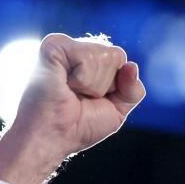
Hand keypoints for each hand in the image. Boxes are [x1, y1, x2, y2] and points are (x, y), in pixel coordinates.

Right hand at [0, 33, 145, 183]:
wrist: (54, 137)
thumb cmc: (79, 128)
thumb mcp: (116, 111)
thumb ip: (132, 90)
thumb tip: (132, 66)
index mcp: (88, 62)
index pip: (120, 59)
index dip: (115, 86)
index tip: (92, 100)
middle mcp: (76, 51)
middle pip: (116, 55)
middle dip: (105, 85)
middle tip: (79, 97)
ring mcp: (63, 47)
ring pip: (104, 55)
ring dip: (92, 85)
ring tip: (70, 93)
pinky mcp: (52, 46)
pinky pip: (87, 55)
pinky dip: (82, 78)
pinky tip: (65, 85)